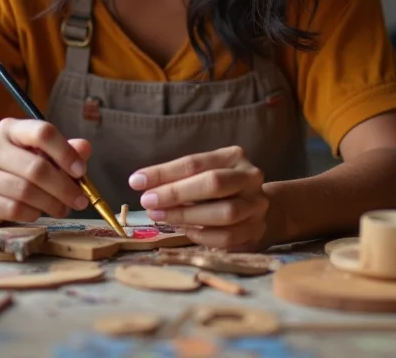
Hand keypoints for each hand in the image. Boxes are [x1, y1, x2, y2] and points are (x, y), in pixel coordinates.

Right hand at [0, 118, 91, 230]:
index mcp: (10, 129)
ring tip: (62, 208)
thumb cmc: (17, 171)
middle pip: (36, 167)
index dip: (66, 153)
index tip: (81, 171)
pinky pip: (14, 209)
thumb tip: (85, 148)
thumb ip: (65, 151)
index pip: (42, 132)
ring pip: (26, 191)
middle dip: (64, 187)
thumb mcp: (43, 156)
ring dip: (51, 203)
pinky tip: (38, 212)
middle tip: (80, 200)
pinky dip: (33, 213)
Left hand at [128, 145, 267, 249]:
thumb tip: (142, 185)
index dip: (163, 173)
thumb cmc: (220, 188)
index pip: (195, 163)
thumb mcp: (202, 174)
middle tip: (148, 202)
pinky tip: (185, 230)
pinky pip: (227, 238)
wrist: (258, 208)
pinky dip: (202, 236)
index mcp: (233, 156)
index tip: (136, 181)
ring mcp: (256, 205)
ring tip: (160, 216)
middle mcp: (250, 177)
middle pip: (213, 183)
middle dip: (176, 193)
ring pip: (224, 213)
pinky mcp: (257, 230)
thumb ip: (178, 178)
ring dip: (186, 216)